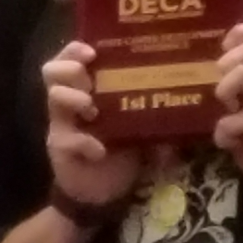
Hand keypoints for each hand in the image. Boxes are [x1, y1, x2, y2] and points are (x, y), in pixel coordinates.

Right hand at [43, 42, 141, 206]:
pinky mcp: (60, 148)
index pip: (70, 57)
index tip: (92, 51)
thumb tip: (190, 104)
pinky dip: (84, 141)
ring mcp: (61, 124)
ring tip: (93, 110)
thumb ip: (156, 113)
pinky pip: (66, 138)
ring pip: (53, 98)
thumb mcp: (141, 126)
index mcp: (86, 88)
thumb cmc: (121, 150)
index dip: (75, 49)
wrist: (103, 192)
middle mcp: (69, 101)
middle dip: (70, 69)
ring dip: (74, 98)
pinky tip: (99, 150)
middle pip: (52, 71)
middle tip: (89, 79)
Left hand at [213, 23, 242, 207]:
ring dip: (224, 89)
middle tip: (221, 87)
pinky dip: (223, 132)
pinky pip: (231, 120)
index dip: (240, 33)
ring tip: (225, 108)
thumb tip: (202, 64)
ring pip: (242, 73)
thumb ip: (231, 84)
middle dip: (227, 61)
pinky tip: (227, 141)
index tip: (225, 47)